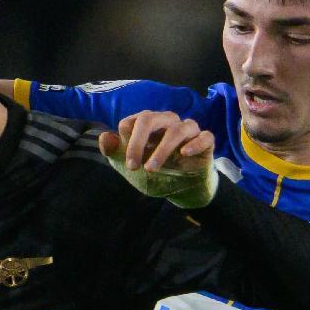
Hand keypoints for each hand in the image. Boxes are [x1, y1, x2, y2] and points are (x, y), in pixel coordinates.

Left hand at [99, 111, 215, 207]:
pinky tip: (184, 154)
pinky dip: (194, 144)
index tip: (130, 165)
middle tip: (133, 166)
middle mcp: (167, 122)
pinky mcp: (206, 141)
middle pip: (150, 119)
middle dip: (138, 142)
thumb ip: (116, 153)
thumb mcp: (131, 167)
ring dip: (162, 149)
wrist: (180, 190)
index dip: (127, 142)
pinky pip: (204, 136)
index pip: (132, 121)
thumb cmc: (156, 173)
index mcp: (147, 124)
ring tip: (152, 168)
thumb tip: (103, 137)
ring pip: (177, 129)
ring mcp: (188, 130)